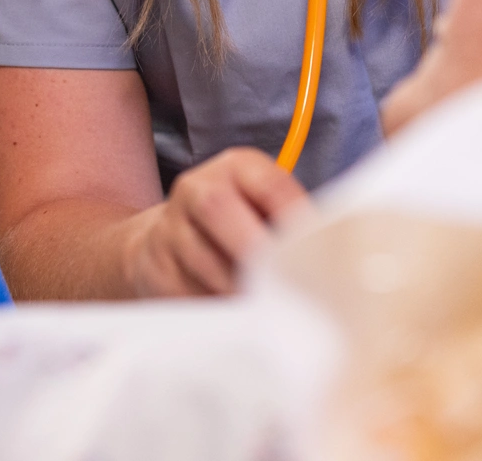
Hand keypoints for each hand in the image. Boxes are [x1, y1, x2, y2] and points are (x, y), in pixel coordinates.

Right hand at [122, 147, 308, 296]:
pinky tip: (232, 313)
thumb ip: (288, 221)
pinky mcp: (155, 266)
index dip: (294, 216)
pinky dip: (214, 307)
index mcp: (236, 167)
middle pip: (218, 209)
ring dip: (238, 289)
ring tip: (265, 306)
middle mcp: (197, 188)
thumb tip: (326, 252)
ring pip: (203, 260)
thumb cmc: (237, 224)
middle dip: (254, 248)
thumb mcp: (262, 205)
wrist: (167, 239)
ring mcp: (170, 227)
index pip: (269, 184)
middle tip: (282, 280)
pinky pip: (186, 291)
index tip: (317, 250)